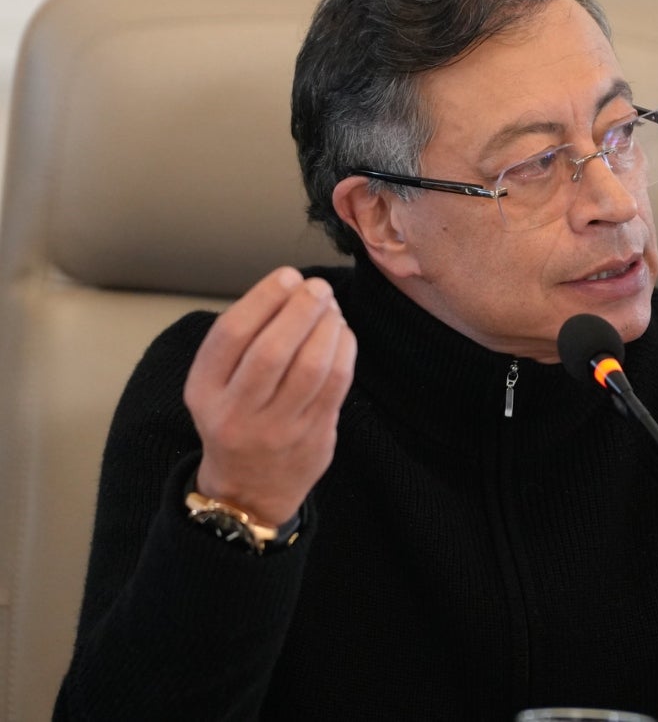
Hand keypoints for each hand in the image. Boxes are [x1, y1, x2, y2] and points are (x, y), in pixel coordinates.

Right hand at [183, 267, 356, 524]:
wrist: (248, 491)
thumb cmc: (236, 418)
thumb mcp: (215, 385)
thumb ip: (244, 341)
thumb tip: (293, 287)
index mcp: (204, 391)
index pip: (231, 334)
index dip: (263, 298)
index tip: (287, 275)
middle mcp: (236, 413)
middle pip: (272, 351)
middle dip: (300, 309)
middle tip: (317, 287)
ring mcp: (277, 429)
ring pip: (310, 368)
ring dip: (327, 327)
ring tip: (331, 308)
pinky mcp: (313, 437)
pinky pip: (336, 385)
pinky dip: (344, 350)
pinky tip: (342, 333)